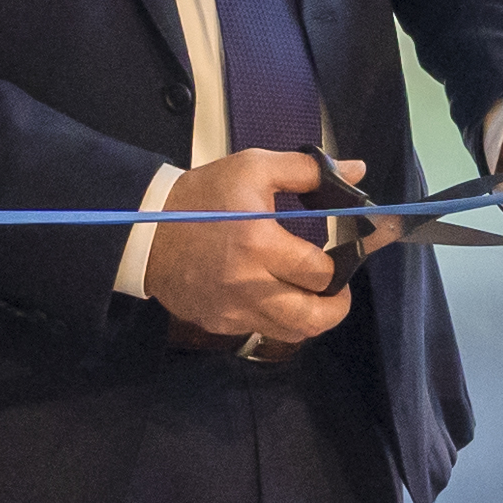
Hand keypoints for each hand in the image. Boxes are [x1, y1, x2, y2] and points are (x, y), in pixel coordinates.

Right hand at [147, 145, 358, 343]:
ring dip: (310, 318)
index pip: (319, 272)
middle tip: (337, 289)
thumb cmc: (202, 196)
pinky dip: (277, 319)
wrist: (145, 229)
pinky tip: (275, 297)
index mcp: (259, 244)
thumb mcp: (252, 168)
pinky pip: (261, 331)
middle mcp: (249, 286)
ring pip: (292, 333)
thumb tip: (358, 170)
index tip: (338, 255)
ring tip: (312, 296)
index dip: (337, 266)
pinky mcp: (219, 323)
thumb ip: (307, 171)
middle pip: (312, 317)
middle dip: (336, 306)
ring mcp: (233, 311)